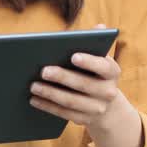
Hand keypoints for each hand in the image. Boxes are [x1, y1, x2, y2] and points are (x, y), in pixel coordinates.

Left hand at [28, 25, 144, 146]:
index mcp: (112, 72)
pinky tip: (34, 99)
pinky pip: (64, 114)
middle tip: (43, 70)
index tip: (73, 56)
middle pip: (84, 85)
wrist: (107, 105)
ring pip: (72, 101)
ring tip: (33, 86)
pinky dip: (48, 106)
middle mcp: (108, 92)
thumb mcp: (98, 59)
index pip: (103, 67)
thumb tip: (100, 27)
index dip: (89, 62)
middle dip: (62, 77)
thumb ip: (94, 43)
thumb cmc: (95, 74)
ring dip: (50, 94)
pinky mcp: (85, 120)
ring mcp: (98, 108)